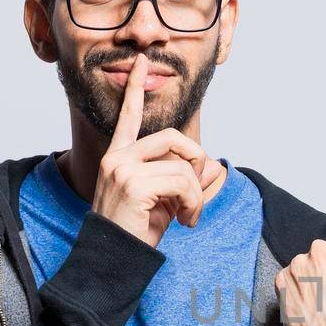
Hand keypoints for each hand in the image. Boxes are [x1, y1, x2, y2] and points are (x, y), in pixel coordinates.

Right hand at [92, 54, 221, 247]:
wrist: (113, 262)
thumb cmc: (135, 234)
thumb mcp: (167, 202)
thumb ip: (186, 180)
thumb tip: (213, 166)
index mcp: (119, 157)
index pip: (129, 116)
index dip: (135, 89)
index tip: (141, 64)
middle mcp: (117, 157)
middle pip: (174, 137)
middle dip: (196, 162)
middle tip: (194, 195)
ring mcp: (122, 168)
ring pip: (183, 165)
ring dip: (196, 194)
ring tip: (188, 216)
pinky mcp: (133, 184)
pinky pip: (183, 182)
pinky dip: (194, 203)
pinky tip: (185, 222)